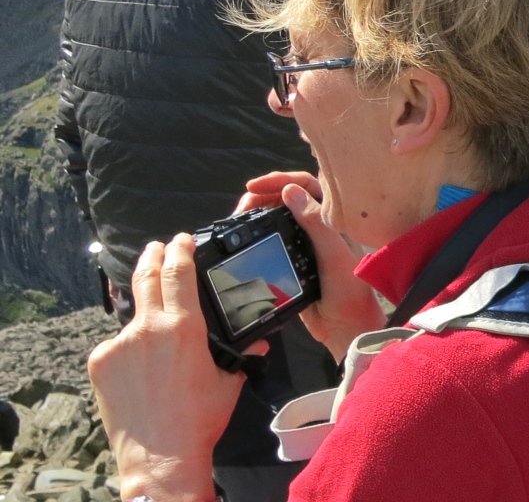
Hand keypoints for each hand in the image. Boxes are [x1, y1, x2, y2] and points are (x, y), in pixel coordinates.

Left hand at [88, 235, 258, 501]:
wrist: (159, 456)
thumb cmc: (197, 420)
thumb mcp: (227, 382)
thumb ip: (239, 355)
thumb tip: (258, 343)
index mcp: (184, 328)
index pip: (178, 273)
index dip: (179, 250)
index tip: (180, 241)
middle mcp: (148, 329)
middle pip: (145, 277)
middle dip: (152, 257)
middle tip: (157, 248)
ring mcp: (119, 345)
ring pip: (133, 318)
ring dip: (144, 315)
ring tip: (156, 331)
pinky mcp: (100, 363)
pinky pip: (116, 346)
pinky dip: (129, 349)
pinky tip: (141, 372)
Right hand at [243, 173, 385, 360]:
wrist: (344, 326)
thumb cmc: (349, 289)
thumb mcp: (334, 253)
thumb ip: (316, 223)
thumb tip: (290, 191)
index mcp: (335, 219)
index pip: (308, 186)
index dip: (281, 180)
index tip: (254, 186)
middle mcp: (320, 226)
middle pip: (288, 198)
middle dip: (263, 195)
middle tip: (242, 205)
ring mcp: (306, 242)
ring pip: (278, 216)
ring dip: (258, 212)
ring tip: (239, 217)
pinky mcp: (293, 259)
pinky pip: (273, 237)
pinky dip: (258, 231)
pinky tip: (245, 234)